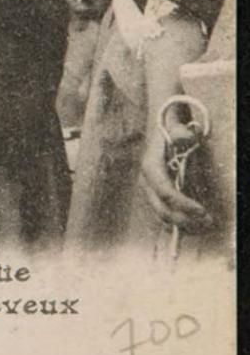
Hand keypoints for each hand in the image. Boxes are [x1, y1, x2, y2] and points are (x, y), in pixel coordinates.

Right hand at [138, 110, 212, 232]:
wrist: (162, 130)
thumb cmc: (173, 131)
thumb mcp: (177, 128)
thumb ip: (181, 133)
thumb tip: (186, 137)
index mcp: (150, 166)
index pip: (164, 191)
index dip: (183, 204)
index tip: (203, 211)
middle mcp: (146, 181)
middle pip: (161, 208)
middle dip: (184, 219)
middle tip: (207, 223)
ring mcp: (149, 190)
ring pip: (161, 215)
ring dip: (183, 224)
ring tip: (204, 226)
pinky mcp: (154, 196)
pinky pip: (163, 214)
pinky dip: (178, 222)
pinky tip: (194, 226)